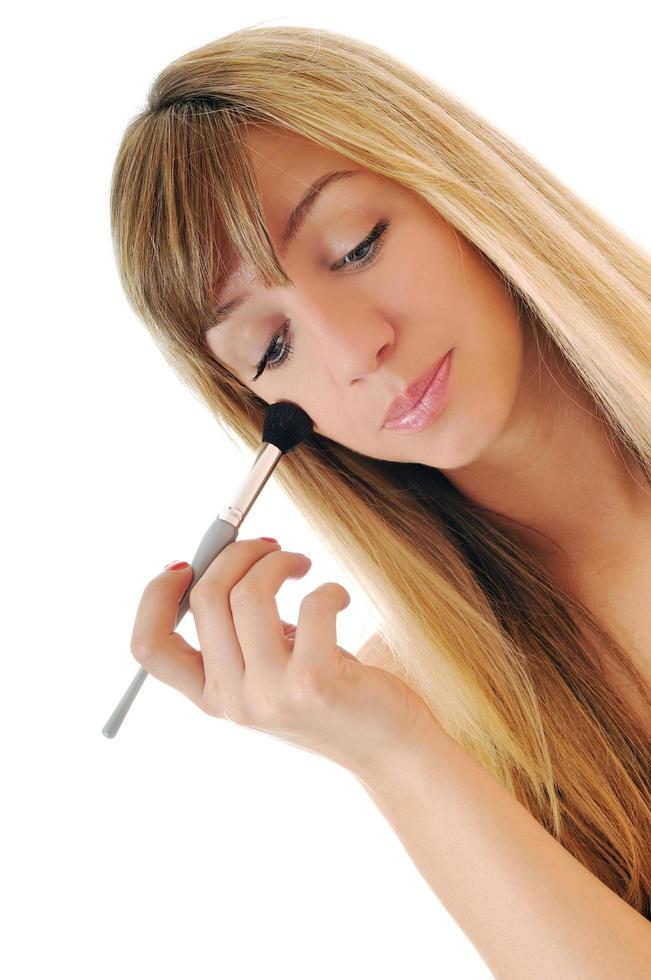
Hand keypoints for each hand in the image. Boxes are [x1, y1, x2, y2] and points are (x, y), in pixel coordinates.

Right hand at [130, 537, 437, 776]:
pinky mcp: (315, 683)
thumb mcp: (267, 669)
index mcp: (211, 695)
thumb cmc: (325, 691)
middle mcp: (232, 700)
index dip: (156, 595)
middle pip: (205, 598)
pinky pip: (310, 604)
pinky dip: (328, 588)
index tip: (186, 563)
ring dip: (279, 560)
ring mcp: (271, 695)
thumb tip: (222, 557)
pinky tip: (339, 597)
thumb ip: (239, 631)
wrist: (386, 747)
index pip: (148, 646)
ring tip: (302, 564)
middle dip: (237, 552)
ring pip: (248, 594)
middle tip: (270, 548)